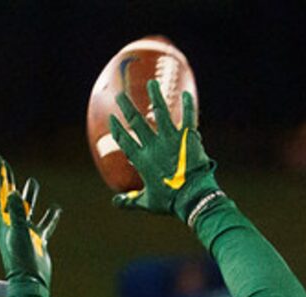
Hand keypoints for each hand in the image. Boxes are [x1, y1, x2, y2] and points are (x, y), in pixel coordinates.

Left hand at [0, 155, 60, 296]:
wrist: (30, 283)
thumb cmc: (22, 260)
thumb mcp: (19, 233)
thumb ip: (17, 213)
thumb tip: (12, 192)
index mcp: (5, 221)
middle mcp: (13, 225)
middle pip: (10, 197)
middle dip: (8, 180)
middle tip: (5, 165)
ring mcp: (26, 233)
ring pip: (27, 209)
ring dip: (29, 195)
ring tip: (33, 182)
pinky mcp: (38, 241)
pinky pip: (44, 225)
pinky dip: (50, 216)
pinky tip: (56, 208)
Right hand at [107, 80, 217, 219]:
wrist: (193, 198)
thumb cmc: (171, 203)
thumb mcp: (148, 203)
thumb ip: (131, 201)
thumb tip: (116, 202)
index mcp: (142, 161)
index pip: (124, 141)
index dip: (117, 129)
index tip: (111, 118)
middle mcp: (154, 146)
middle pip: (136, 122)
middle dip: (126, 107)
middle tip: (120, 95)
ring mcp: (171, 139)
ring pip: (160, 112)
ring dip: (155, 96)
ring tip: (152, 83)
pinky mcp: (187, 137)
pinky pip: (188, 117)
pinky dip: (188, 105)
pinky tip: (187, 94)